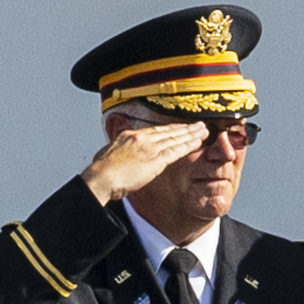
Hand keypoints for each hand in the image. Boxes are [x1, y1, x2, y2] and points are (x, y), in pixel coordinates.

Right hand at [81, 117, 214, 205]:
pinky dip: (188, 145)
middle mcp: (140, 138)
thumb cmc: (99, 173)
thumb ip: (116, 153)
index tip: (179, 128)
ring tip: (204, 130)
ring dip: (191, 134)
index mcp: (128, 136)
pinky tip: (198, 142)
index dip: (168, 129)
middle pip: (167, 131)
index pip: (153, 131)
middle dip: (184, 128)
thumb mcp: (106, 156)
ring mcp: (149, 147)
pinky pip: (175, 151)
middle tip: (198, 124)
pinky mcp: (155, 160)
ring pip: (175, 138)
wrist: (99, 178)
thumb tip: (116, 155)